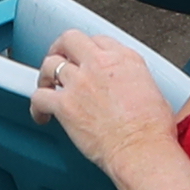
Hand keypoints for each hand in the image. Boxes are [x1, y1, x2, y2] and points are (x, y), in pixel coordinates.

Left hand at [29, 21, 178, 173]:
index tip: (85, 60)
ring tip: (47, 86)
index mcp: (124, 59)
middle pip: (70, 40)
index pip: (98, 40)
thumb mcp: (153, 91)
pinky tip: (41, 114)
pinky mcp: (65, 105)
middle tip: (59, 58)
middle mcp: (99, 65)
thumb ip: (133, 81)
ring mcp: (80, 83)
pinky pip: (39, 97)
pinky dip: (36, 106)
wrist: (141, 150)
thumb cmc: (151, 130)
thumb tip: (127, 88)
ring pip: (50, 64)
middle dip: (61, 49)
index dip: (88, 50)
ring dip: (46, 75)